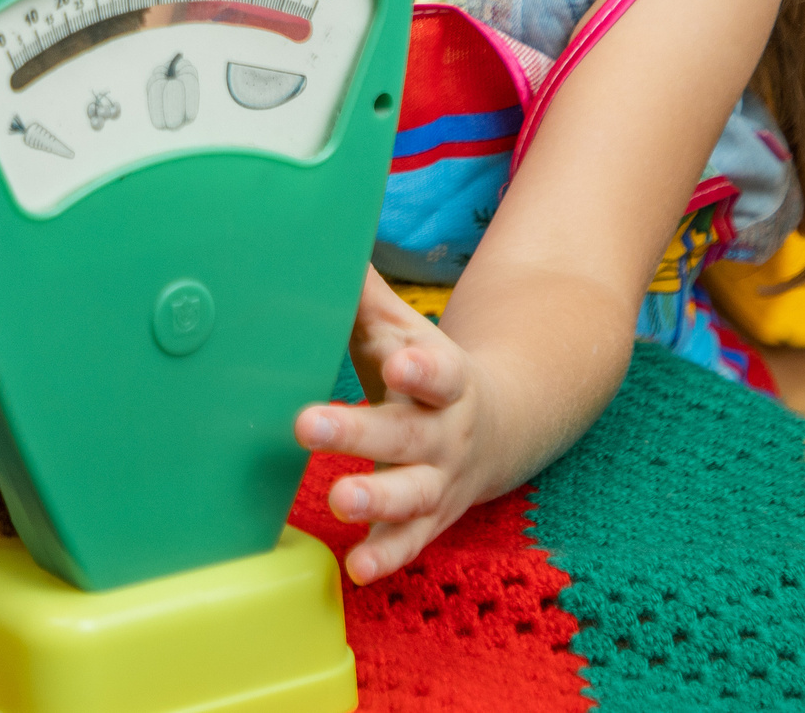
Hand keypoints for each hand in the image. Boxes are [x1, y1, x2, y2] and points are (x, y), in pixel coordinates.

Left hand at [294, 267, 489, 583]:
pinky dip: (385, 556)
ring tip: (339, 500)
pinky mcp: (428, 520)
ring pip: (411, 495)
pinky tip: (357, 567)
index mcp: (444, 379)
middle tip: (308, 425)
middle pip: (406, 435)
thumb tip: (315, 237)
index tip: (396, 361)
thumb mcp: (402, 331)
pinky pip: (409, 542)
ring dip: (375, 500)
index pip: (436, 372)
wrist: (496, 427)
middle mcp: (445, 434)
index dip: (418, 368)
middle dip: (358, 433)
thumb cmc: (420, 369)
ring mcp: (440, 481)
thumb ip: (363, 294)